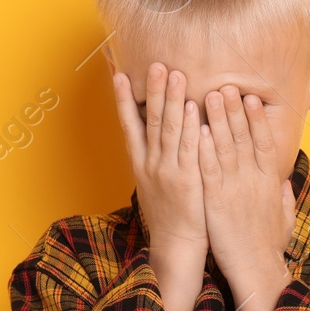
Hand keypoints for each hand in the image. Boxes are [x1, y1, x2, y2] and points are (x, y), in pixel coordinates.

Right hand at [112, 63, 205, 310]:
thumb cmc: (170, 214)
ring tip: (172, 73)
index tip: (118, 72)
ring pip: (167, 129)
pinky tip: (191, 106)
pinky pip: (187, 148)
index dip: (123, 98)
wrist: (176, 246)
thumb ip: (155, 158)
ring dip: (170, 99)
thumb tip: (154, 135)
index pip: (129, 124)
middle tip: (154, 63)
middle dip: (152, 90)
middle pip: (149, 120)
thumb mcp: (154, 184)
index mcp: (139, 164)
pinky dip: (188, 126)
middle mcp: (149, 164)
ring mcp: (166, 171)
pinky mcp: (186, 180)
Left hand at [199, 85, 294, 310]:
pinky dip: (204, 147)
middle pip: (245, 137)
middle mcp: (253, 180)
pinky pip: (209, 169)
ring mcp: (235, 188)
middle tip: (227, 85)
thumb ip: (283, 197)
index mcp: (269, 182)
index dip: (258, 119)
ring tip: (210, 95)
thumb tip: (283, 182)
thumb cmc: (269, 246)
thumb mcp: (283, 218)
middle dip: (235, 110)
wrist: (256, 268)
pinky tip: (199, 129)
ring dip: (219, 120)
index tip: (252, 99)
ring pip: (226, 146)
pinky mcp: (217, 200)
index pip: (265, 143)